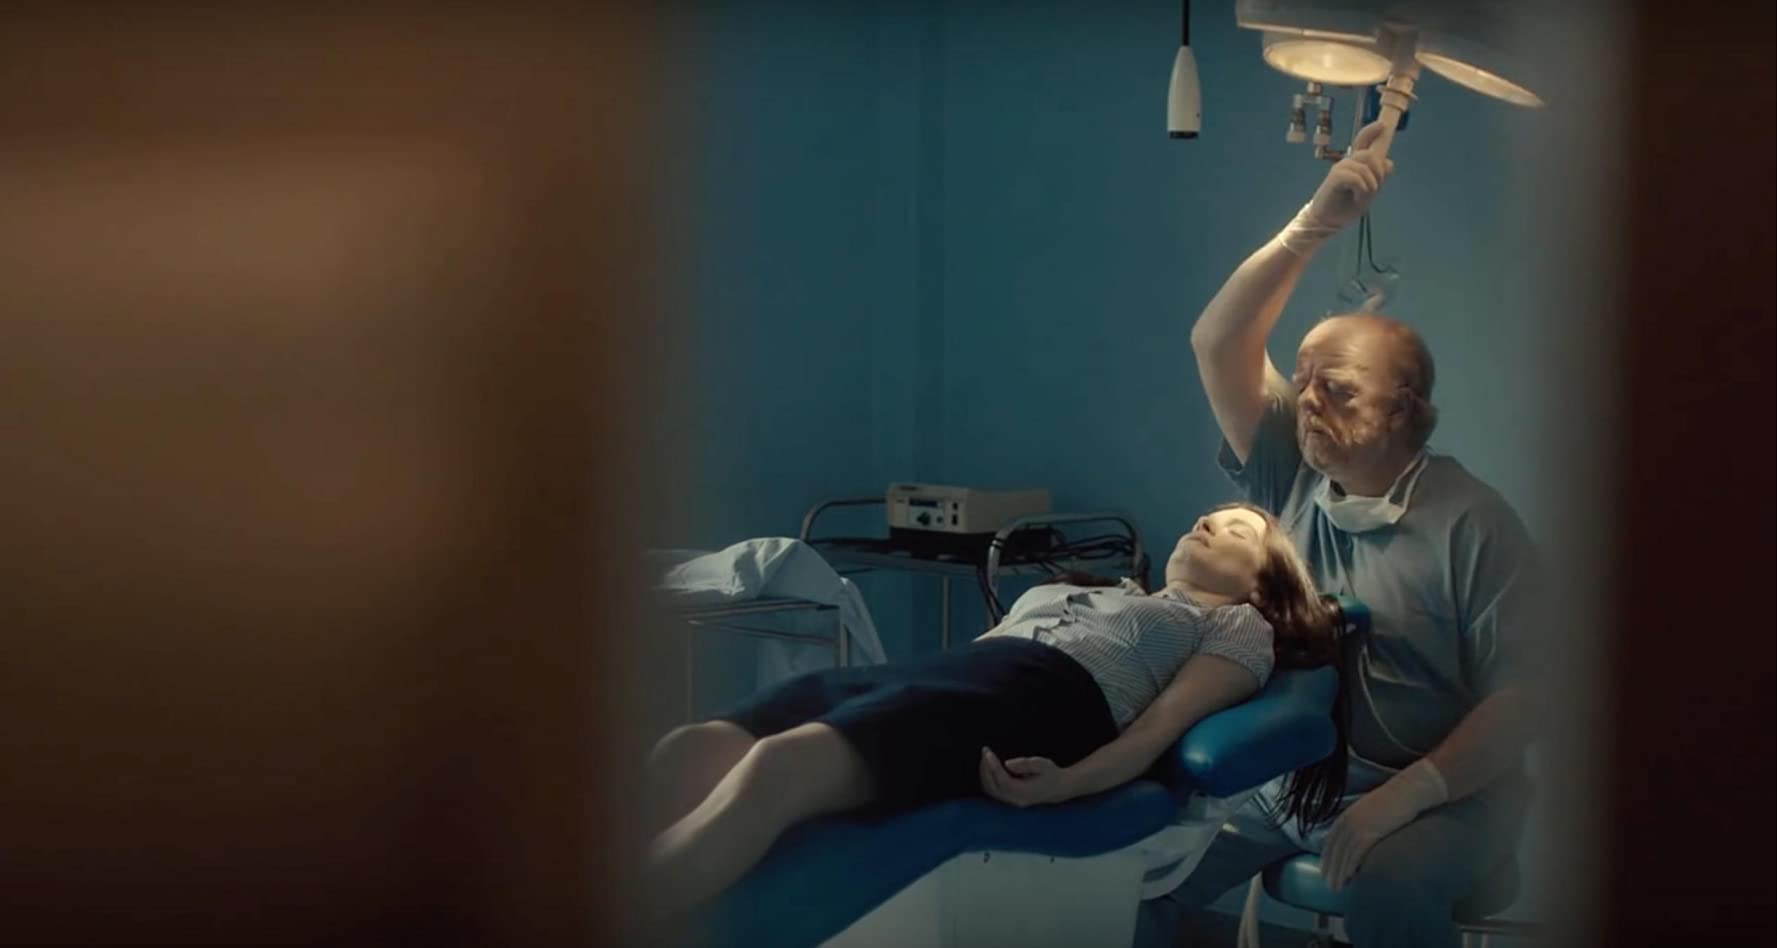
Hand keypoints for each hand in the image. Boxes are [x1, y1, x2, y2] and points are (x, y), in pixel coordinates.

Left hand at [979, 747, 1074, 806]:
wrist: (1058, 788)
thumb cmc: (1050, 774)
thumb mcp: (1042, 765)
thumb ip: (1025, 764)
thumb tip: (1007, 764)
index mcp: (1024, 792)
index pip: (1003, 781)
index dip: (993, 767)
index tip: (988, 753)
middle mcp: (1016, 800)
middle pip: (994, 787)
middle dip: (986, 768)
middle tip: (986, 751)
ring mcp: (1012, 801)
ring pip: (991, 789)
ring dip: (985, 772)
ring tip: (986, 756)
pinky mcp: (1009, 798)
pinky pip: (993, 790)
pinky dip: (987, 777)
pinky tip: (989, 765)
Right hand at [1280, 120, 1396, 254]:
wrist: (1328, 221)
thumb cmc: (1346, 206)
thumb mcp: (1369, 191)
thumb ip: (1378, 177)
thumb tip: (1389, 163)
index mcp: (1355, 164)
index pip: (1363, 142)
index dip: (1372, 131)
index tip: (1382, 126)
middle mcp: (1347, 162)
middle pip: (1370, 155)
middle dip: (1378, 172)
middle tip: (1374, 188)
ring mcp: (1339, 169)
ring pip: (1364, 166)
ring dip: (1371, 183)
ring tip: (1363, 196)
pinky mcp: (1334, 178)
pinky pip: (1356, 177)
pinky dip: (1362, 188)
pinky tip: (1358, 197)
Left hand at [1321, 757, 1446, 889]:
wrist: (1406, 792)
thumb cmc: (1391, 803)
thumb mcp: (1368, 812)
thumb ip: (1360, 824)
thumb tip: (1359, 839)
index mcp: (1345, 816)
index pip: (1330, 841)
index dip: (1326, 858)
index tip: (1324, 871)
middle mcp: (1348, 821)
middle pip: (1335, 850)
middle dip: (1331, 869)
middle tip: (1330, 886)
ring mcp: (1358, 826)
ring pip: (1344, 854)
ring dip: (1339, 872)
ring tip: (1337, 887)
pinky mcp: (1370, 832)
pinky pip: (1357, 853)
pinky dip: (1351, 866)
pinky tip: (1350, 877)